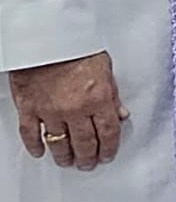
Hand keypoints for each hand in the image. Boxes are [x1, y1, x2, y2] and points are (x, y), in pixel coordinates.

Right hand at [11, 51, 123, 169]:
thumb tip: (120, 115)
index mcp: (98, 99)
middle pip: (85, 143)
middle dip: (88, 157)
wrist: (46, 38)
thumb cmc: (76, 47)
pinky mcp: (28, 108)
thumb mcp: (105, 68)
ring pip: (59, 143)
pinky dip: (35, 146)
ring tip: (68, 161)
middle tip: (88, 164)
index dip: (109, 148)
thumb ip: (113, 94)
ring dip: (64, 156)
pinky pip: (31, 134)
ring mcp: (50, 111)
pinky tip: (40, 152)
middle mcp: (75, 109)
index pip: (108, 133)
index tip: (107, 156)